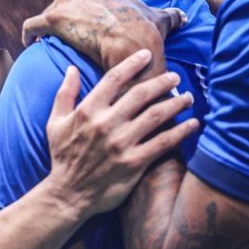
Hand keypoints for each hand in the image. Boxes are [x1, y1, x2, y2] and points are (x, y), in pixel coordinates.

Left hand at [22, 0, 184, 70]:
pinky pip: (32, 26)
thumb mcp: (160, 19)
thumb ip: (170, 15)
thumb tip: (184, 15)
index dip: (85, 10)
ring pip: (49, 13)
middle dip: (65, 18)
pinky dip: (29, 34)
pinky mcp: (52, 19)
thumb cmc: (144, 32)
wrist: (130, 43)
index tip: (84, 24)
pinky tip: (30, 44)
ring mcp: (65, 3)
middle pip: (66, 3)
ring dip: (47, 27)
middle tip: (66, 36)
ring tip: (47, 43)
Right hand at [44, 49, 198, 217]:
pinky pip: (163, 142)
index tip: (146, 55)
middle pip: (141, 94)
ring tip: (188, 96)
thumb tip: (72, 69)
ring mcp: (122, 143)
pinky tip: (193, 124)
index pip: (114, 79)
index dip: (132, 64)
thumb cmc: (62, 157)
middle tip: (175, 77)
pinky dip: (181, 131)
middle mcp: (106, 124)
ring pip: (156, 115)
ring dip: (176, 103)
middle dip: (162, 82)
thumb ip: (64, 94)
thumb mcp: (55, 122)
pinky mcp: (134, 162)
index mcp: (88, 111)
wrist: (68, 194)